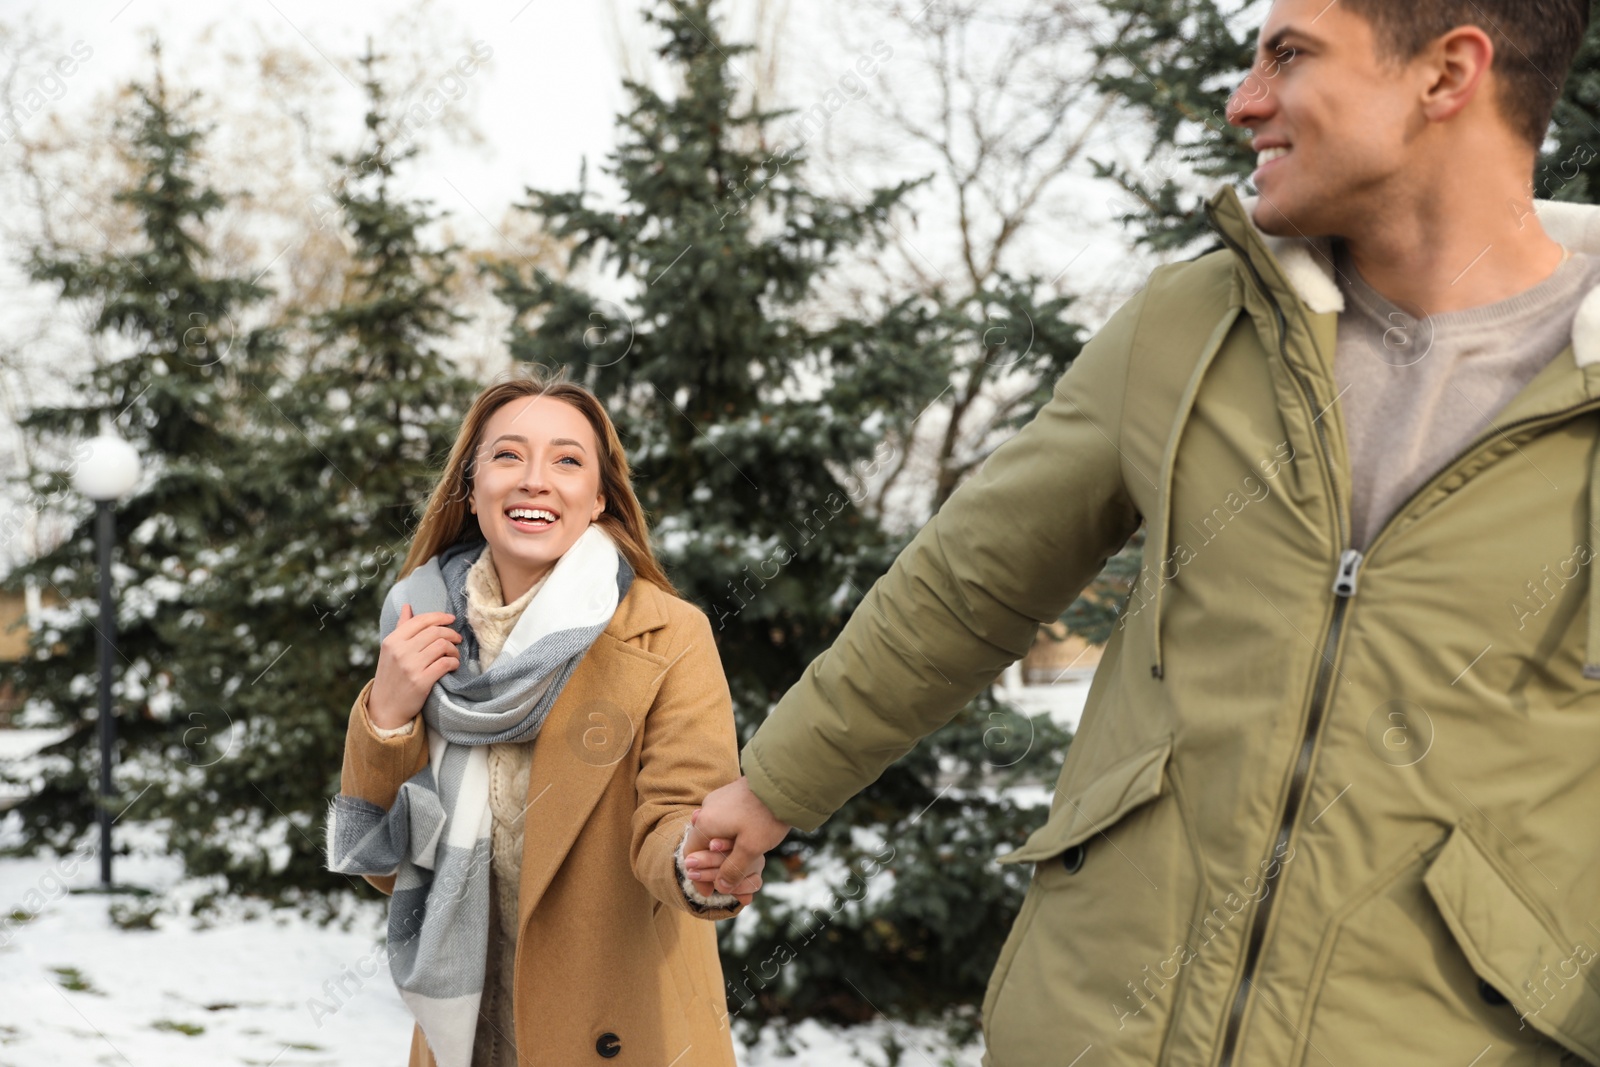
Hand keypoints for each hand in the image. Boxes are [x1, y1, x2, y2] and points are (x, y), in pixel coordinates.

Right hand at [368, 603, 461, 730]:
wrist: (386, 708)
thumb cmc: (391, 676)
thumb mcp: (390, 650)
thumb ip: (401, 627)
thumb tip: (407, 606)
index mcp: (392, 640)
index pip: (421, 620)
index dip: (440, 617)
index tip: (452, 619)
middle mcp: (400, 651)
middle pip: (435, 632)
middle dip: (451, 633)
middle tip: (457, 639)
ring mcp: (410, 666)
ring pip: (442, 646)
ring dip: (454, 649)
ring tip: (454, 654)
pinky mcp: (421, 681)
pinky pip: (445, 663)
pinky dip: (454, 662)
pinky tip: (453, 665)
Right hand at [683, 776, 790, 897]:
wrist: (784, 782)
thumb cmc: (766, 816)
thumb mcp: (751, 848)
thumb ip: (733, 869)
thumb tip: (721, 887)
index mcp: (706, 823)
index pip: (691, 855)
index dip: (698, 877)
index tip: (708, 892)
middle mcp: (707, 808)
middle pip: (701, 841)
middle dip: (710, 863)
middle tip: (722, 880)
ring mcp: (719, 798)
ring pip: (712, 829)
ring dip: (720, 848)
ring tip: (732, 862)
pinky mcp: (731, 793)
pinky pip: (723, 818)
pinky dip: (728, 833)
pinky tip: (740, 840)